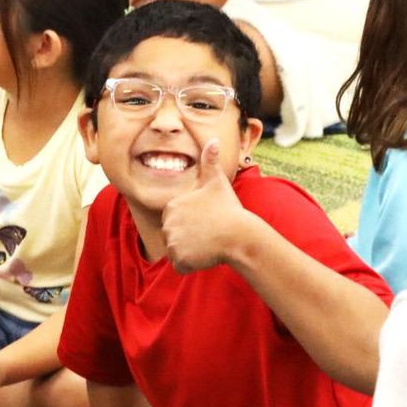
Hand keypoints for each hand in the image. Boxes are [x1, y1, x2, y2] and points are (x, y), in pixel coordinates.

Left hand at [161, 139, 258, 272]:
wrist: (239, 235)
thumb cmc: (229, 209)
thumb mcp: (217, 183)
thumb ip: (210, 162)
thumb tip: (213, 140)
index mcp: (172, 205)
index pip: (176, 220)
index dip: (192, 223)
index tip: (206, 221)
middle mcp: (167, 223)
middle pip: (175, 235)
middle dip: (190, 237)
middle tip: (209, 233)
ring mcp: (172, 242)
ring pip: (177, 251)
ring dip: (191, 251)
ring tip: (208, 244)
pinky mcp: (179, 259)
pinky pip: (180, 265)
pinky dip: (191, 264)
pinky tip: (205, 255)